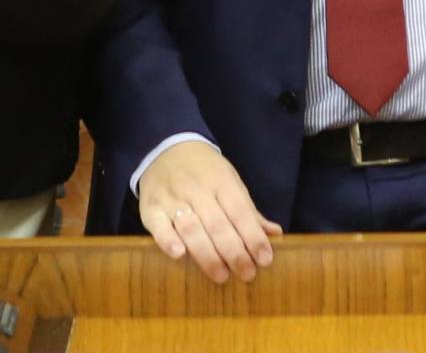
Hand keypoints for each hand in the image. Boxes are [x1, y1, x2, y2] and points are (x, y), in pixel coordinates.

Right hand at [138, 141, 280, 282]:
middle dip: (234, 252)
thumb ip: (249, 212)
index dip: (253, 237)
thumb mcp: (230, 182)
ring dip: (207, 254)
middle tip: (247, 274)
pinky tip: (179, 255)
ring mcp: (172, 199)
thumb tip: (275, 234)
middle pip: (218, 224)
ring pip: (191, 228)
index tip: (265, 259)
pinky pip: (158, 226)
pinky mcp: (150, 208)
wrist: (166, 149)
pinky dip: (168, 240)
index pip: (240, 212)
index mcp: (222, 182)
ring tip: (221, 275)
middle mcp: (198, 190)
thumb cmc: (205, 172)